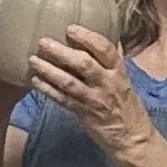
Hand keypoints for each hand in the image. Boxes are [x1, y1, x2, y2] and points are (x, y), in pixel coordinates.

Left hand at [28, 25, 151, 157]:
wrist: (133, 138)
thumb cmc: (126, 106)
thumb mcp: (123, 81)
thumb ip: (110, 63)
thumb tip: (95, 40)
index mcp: (118, 72)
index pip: (105, 50)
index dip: (87, 37)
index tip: (70, 29)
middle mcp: (107, 84)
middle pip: (84, 64)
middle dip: (62, 52)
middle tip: (43, 42)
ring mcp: (95, 100)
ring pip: (70, 82)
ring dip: (49, 70)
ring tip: (33, 60)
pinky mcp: (85, 114)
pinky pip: (64, 100)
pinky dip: (48, 90)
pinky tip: (35, 81)